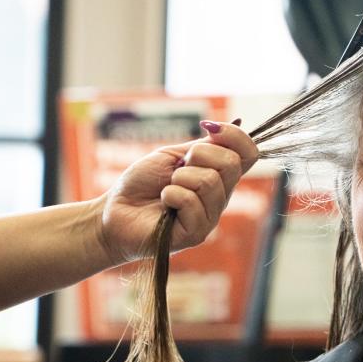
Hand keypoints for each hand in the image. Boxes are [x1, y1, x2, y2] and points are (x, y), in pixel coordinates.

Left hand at [97, 120, 257, 264]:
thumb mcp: (173, 156)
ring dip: (180, 178)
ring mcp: (211, 216)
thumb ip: (203, 146)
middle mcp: (221, 197)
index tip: (210, 128)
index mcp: (220, 177)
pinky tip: (163, 203)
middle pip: (231, 164)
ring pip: (210, 182)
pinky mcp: (196, 233)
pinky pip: (192, 202)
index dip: (235, 135)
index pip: (249, 153)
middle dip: (198, 156)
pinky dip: (171, 194)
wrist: (113, 211)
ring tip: (167, 188)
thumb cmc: (141, 184)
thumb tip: (222, 128)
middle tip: (177, 169)